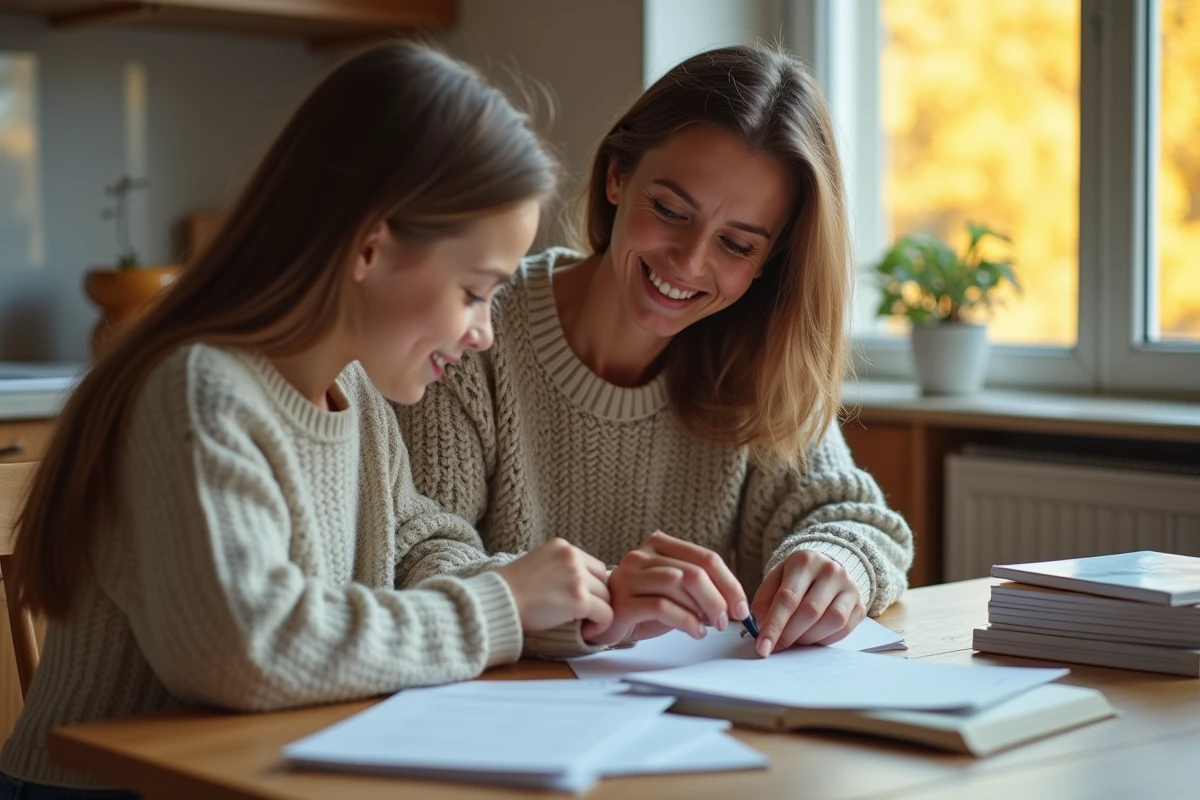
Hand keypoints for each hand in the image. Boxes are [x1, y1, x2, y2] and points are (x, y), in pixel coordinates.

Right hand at [496, 539, 612, 632]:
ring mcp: (577, 577)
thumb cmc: (510, 590)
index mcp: (562, 546)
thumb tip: (583, 585)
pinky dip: (600, 626)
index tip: (577, 601)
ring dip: (597, 613)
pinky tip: (586, 631)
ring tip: (582, 624)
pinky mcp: (579, 599)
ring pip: (606, 598)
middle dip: (596, 598)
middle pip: (603, 580)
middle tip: (581, 614)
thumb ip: (560, 568)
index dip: (590, 586)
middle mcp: (572, 556)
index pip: (593, 566)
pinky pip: (606, 614)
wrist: (497, 602)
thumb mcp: (537, 564)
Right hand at [582, 530, 747, 645]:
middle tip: (728, 619)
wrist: (602, 621)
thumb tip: (734, 604)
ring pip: (679, 584)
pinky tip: (694, 632)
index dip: (729, 582)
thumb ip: (698, 588)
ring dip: (703, 609)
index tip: (741, 606)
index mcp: (659, 545)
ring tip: (710, 626)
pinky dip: (685, 621)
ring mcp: (629, 576)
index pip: (705, 557)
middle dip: (719, 598)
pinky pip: (662, 607)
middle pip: (694, 571)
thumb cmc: (642, 605)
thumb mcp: (673, 590)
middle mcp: (642, 555)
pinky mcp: (622, 601)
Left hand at [750, 549, 865, 656]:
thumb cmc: (797, 577)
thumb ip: (764, 600)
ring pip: (830, 621)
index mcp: (805, 561)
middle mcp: (831, 571)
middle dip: (789, 635)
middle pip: (810, 611)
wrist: (828, 567)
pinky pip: (843, 630)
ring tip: (794, 639)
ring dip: (807, 638)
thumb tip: (758, 626)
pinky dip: (824, 639)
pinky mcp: (860, 605)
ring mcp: (849, 588)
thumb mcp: (776, 579)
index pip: (787, 598)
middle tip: (776, 647)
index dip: (774, 625)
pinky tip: (811, 637)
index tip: (762, 647)